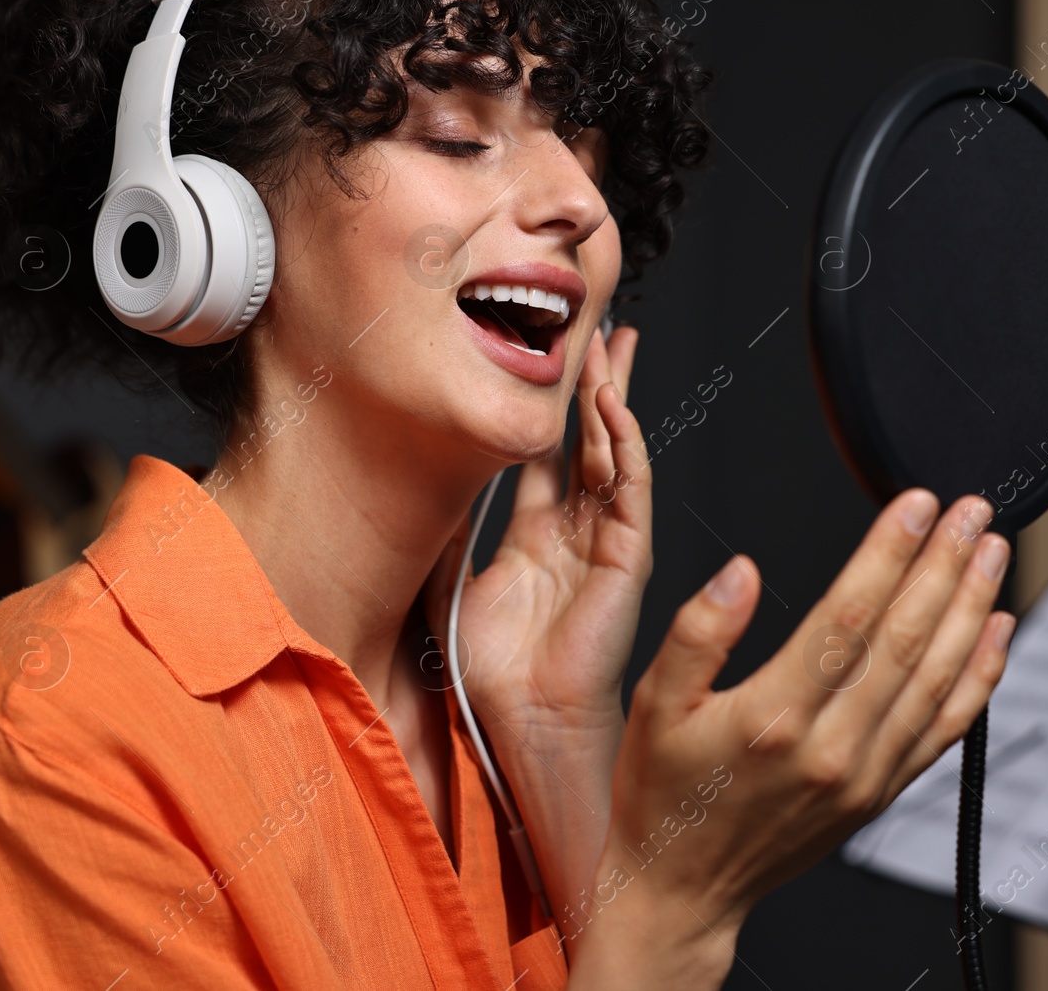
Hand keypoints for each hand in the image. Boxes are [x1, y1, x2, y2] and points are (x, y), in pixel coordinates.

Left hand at [423, 323, 650, 734]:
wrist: (527, 721)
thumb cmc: (495, 671)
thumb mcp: (451, 582)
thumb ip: (447, 533)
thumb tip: (417, 483)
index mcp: (538, 534)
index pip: (549, 453)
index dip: (551, 405)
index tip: (549, 357)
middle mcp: (576, 531)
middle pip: (590, 439)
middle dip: (596, 384)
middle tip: (600, 327)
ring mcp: (606, 541)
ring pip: (614, 452)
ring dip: (614, 399)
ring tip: (613, 346)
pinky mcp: (627, 557)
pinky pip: (631, 489)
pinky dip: (625, 446)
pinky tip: (615, 408)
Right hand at [566, 490, 1013, 988]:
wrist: (681, 890)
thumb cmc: (663, 795)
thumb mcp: (651, 703)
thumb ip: (698, 632)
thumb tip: (742, 572)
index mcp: (773, 717)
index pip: (849, 617)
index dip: (890, 553)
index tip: (917, 504)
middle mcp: (830, 749)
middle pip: (906, 640)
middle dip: (945, 566)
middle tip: (971, 511)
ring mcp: (864, 775)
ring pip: (937, 679)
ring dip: (971, 609)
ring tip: (991, 552)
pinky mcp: (880, 793)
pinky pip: (945, 728)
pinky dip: (979, 677)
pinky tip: (996, 632)